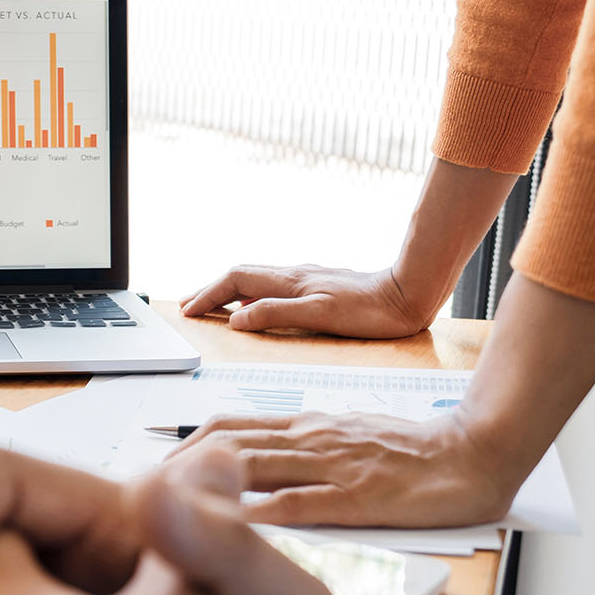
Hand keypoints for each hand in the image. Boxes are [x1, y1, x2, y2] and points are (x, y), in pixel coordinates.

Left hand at [166, 410, 517, 528]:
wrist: (477, 454)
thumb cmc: (413, 457)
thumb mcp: (345, 441)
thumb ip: (300, 452)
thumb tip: (249, 468)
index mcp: (306, 428)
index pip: (226, 428)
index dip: (179, 449)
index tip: (145, 476)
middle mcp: (310, 439)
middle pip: (223, 444)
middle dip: (172, 470)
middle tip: (133, 499)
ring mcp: (332, 466)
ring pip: (250, 465)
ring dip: (198, 488)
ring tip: (158, 513)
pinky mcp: (357, 498)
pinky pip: (297, 504)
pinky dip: (254, 518)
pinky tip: (221, 533)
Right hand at [179, 263, 432, 336]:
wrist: (407, 294)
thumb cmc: (368, 311)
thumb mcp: (319, 315)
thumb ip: (275, 314)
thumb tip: (236, 320)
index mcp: (290, 281)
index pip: (235, 281)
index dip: (208, 295)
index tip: (188, 310)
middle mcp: (294, 275)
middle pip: (240, 276)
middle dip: (210, 290)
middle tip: (187, 305)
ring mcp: (306, 279)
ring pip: (255, 279)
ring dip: (228, 291)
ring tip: (211, 304)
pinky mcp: (319, 286)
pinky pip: (272, 286)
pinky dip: (250, 294)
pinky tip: (254, 305)